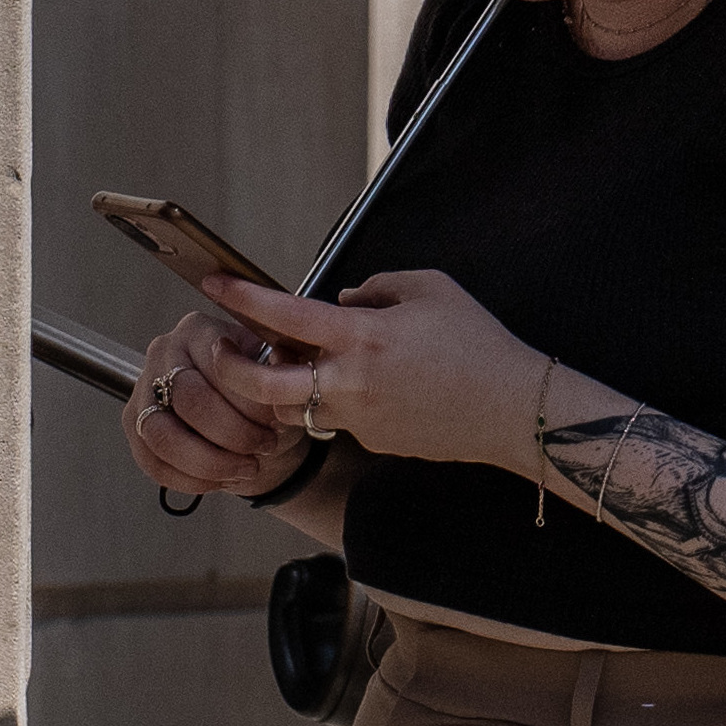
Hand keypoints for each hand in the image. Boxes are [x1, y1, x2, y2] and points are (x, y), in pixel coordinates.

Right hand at [121, 305, 313, 500]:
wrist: (251, 428)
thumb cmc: (264, 399)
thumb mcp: (280, 378)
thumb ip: (279, 371)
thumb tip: (278, 368)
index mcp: (200, 330)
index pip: (218, 367)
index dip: (250, 404)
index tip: (276, 423)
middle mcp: (164, 352)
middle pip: (189, 400)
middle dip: (233, 434)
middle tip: (264, 447)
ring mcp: (143, 389)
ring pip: (163, 436)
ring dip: (211, 463)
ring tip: (246, 468)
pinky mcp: (134, 425)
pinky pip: (153, 462)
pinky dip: (190, 480)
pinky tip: (220, 480)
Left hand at [199, 266, 549, 476]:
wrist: (513, 410)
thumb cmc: (478, 344)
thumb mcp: (431, 290)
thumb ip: (378, 287)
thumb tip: (344, 299)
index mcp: (362, 336)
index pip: (283, 315)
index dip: (241, 297)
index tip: (212, 285)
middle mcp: (351, 382)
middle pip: (262, 384)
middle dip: (230, 369)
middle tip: (222, 352)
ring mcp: (360, 418)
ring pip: (294, 408)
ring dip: (281, 388)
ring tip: (293, 365)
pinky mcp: (374, 441)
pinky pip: (338, 419)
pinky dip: (335, 401)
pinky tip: (367, 387)